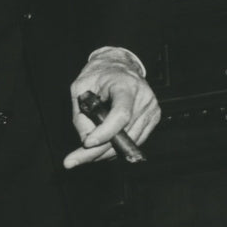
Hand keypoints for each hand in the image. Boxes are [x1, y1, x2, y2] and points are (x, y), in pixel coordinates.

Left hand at [63, 48, 160, 168]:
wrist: (119, 65)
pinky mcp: (153, 117)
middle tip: (73, 160)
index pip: (121, 114)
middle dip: (97, 151)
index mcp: (126, 85)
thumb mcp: (81, 88)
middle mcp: (143, 97)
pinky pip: (135, 141)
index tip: (87, 143)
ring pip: (129, 143)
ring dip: (105, 153)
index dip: (105, 132)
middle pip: (123, 134)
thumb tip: (87, 140)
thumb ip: (81, 114)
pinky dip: (118, 149)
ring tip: (85, 154)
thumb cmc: (100, 74)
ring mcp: (151, 108)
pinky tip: (103, 146)